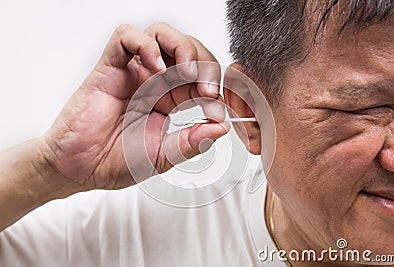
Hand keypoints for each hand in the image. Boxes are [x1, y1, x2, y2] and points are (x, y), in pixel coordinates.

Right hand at [41, 23, 227, 191]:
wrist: (81, 168)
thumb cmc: (117, 160)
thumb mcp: (164, 155)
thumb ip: (192, 142)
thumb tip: (221, 128)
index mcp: (170, 97)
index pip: (202, 74)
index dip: (216, 83)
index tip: (218, 106)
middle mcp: (154, 80)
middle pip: (188, 49)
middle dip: (205, 63)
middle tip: (208, 90)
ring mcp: (133, 71)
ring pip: (162, 34)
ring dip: (182, 47)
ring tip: (186, 73)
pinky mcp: (110, 67)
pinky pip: (126, 37)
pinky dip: (145, 45)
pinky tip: (155, 69)